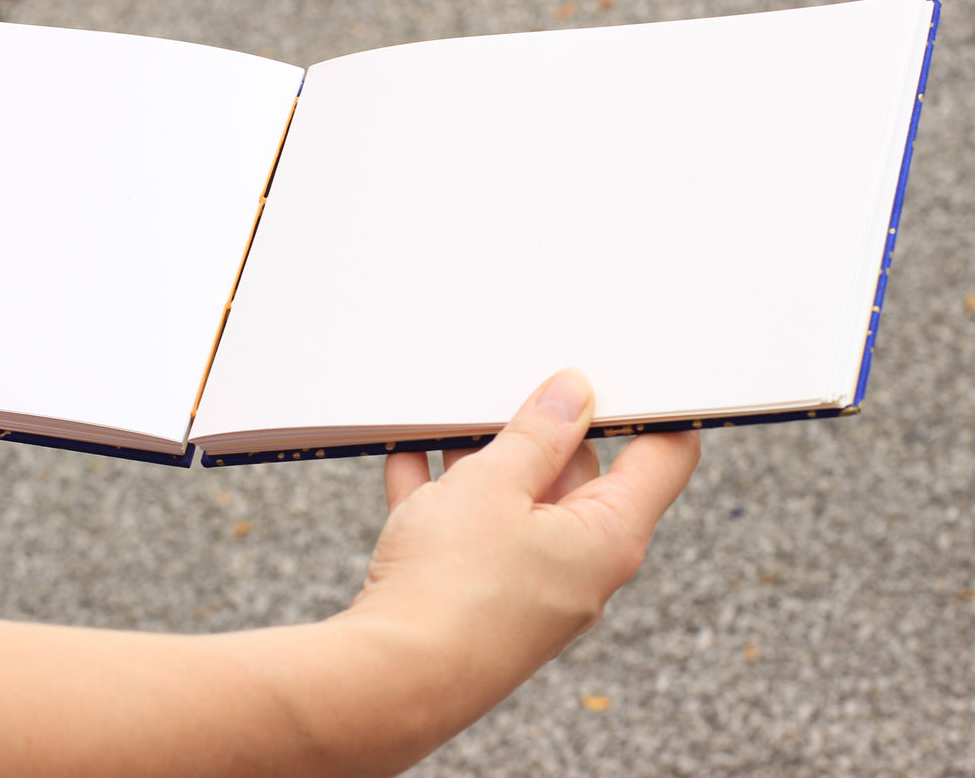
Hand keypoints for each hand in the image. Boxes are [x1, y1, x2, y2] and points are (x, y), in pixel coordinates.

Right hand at [344, 370, 699, 737]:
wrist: (389, 680)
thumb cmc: (453, 586)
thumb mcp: (494, 484)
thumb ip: (534, 434)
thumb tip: (572, 394)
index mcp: (607, 537)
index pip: (661, 460)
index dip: (651, 408)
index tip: (625, 369)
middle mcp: (576, 566)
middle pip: (576, 474)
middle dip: (543, 425)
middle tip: (515, 379)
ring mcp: (524, 585)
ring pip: (514, 500)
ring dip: (483, 456)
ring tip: (451, 412)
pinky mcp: (474, 598)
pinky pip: (465, 528)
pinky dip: (442, 490)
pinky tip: (410, 455)